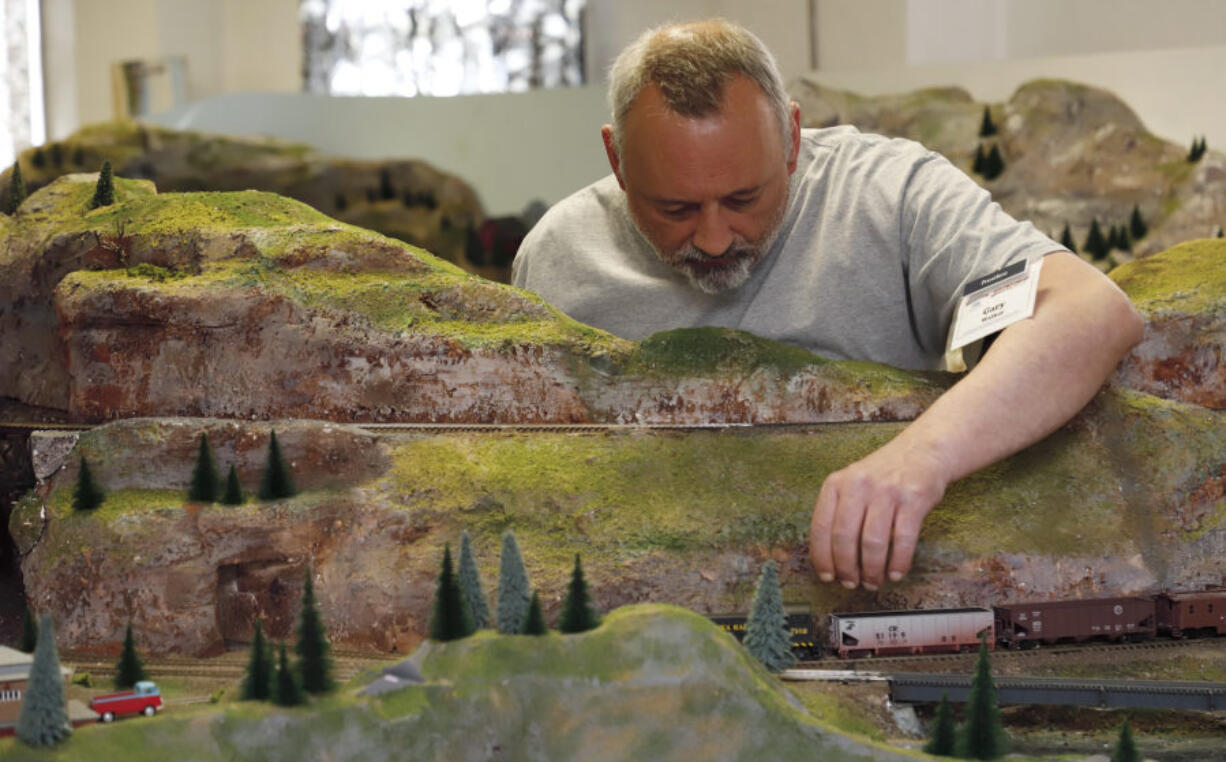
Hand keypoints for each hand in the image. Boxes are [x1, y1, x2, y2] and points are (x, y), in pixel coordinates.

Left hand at [809, 443, 948, 588]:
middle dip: (847, 568)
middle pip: (844, 538)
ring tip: (873, 582)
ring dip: (872, 570)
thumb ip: (839, 514)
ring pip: (872, 542)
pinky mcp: (913, 498)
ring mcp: (886, 491)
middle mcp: (858, 485)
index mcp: (836, 484)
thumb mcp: (852, 485)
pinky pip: (903, 539)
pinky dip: (898, 562)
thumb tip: (831, 560)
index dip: (822, 557)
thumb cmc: (882, 476)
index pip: (821, 527)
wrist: (922, 451)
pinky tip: (896, 573)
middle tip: (852, 583)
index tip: (827, 576)